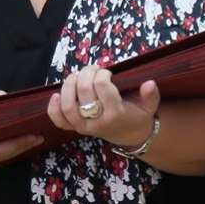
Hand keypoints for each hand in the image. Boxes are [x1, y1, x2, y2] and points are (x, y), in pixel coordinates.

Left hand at [44, 65, 161, 148]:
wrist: (128, 134)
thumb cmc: (138, 115)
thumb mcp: (150, 106)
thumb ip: (152, 95)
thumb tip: (149, 83)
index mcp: (116, 115)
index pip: (103, 87)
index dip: (103, 74)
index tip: (108, 72)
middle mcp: (97, 122)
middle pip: (84, 91)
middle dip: (87, 73)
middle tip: (93, 69)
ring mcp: (83, 127)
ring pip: (68, 104)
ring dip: (69, 84)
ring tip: (78, 75)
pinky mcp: (74, 128)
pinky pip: (59, 120)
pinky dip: (53, 108)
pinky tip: (56, 95)